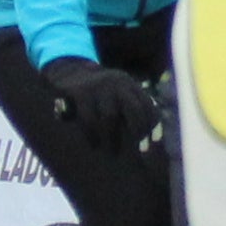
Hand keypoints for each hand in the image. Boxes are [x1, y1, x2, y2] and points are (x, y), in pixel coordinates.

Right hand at [41, 56, 160, 158]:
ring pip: (110, 116)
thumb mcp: (119, 95)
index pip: (147, 104)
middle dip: (138, 131)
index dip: (153, 125)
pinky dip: (92, 134)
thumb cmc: (101, 93)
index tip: (152, 144)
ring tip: (112, 153)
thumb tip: (156, 138)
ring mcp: (98, 86)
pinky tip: (94, 144)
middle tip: (138, 150)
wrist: (69, 72)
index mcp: (129, 84)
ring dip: (112, 137)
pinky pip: (89, 118)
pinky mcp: (79, 92)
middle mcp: (116, 82)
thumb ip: (134, 110)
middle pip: (134, 109)